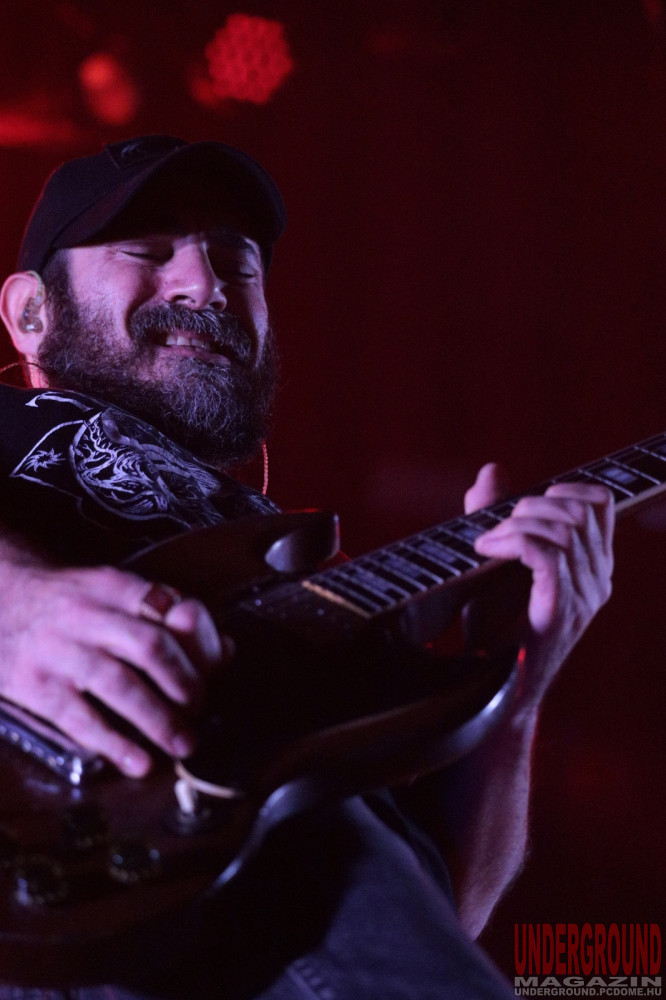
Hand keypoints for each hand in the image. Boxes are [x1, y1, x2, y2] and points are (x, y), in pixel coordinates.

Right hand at [0, 559, 228, 775]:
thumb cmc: (68, 603)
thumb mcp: (113, 593)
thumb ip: (168, 619)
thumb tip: (226, 650)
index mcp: (114, 586)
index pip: (170, 609)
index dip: (200, 644)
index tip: (217, 670)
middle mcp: (87, 614)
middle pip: (150, 646)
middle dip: (185, 683)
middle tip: (201, 709)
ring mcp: (60, 650)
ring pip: (120, 684)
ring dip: (159, 718)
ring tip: (183, 742)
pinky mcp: (36, 685)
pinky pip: (81, 718)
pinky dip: (115, 743)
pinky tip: (138, 761)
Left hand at [465, 463, 613, 708]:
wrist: (489, 688)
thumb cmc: (494, 628)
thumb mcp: (494, 562)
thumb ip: (496, 515)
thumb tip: (492, 470)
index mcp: (593, 566)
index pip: (600, 503)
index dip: (562, 490)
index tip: (523, 506)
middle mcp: (598, 580)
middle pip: (579, 510)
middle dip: (530, 506)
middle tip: (494, 529)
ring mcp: (583, 597)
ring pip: (563, 529)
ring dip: (514, 525)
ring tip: (485, 544)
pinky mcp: (560, 611)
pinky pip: (547, 554)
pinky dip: (511, 542)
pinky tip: (485, 551)